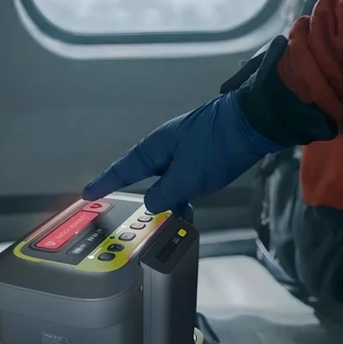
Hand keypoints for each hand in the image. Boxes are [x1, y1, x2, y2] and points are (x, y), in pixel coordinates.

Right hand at [83, 91, 280, 214]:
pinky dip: (183, 195)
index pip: (123, 169)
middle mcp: (167, 147)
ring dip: (166, 200)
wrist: (255, 123)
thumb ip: (165, 195)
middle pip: (145, 175)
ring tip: (167, 220)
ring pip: (167, 181)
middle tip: (124, 214)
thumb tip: (152, 204)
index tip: (88, 193)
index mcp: (156, 147)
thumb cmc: (217, 146)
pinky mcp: (204, 155)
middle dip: (138, 195)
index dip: (105, 183)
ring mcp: (186, 150)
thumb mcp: (186, 178)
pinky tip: (189, 207)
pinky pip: (184, 180)